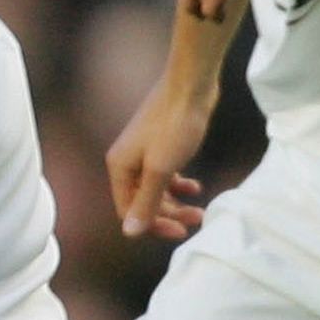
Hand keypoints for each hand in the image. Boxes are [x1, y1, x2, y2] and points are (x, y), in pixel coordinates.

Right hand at [106, 85, 209, 240]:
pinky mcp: (160, 145)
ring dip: (176, 203)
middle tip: (197, 219)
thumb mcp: (161, 169)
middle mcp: (126, 161)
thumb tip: (129, 233)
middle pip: (143, 202)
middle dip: (169, 215)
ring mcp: (143, 153)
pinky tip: (194, 187)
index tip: (181, 231)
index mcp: (119, 167)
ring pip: (156, 191)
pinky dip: (179, 185)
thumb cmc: (174, 124)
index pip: (128, 211)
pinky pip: (165, 176)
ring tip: (200, 208)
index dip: (153, 225)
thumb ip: (145, 202)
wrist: (189, 86)